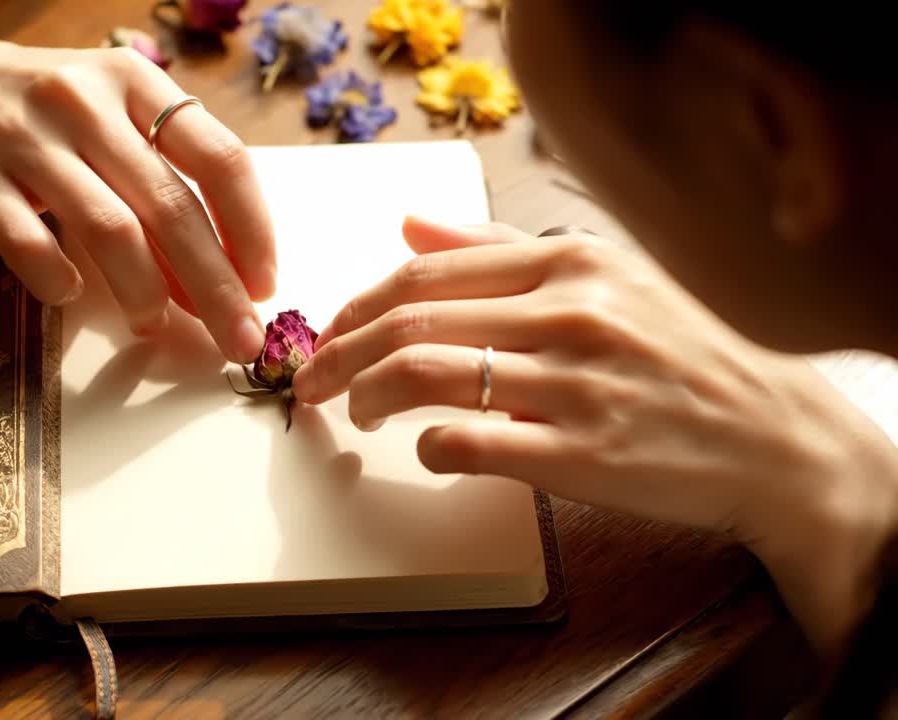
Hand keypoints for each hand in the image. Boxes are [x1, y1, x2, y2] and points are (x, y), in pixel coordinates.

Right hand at [0, 41, 273, 362]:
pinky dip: (56, 279)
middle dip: (216, 284)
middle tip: (239, 339)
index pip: (219, 157)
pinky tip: (70, 298)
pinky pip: (26, 241)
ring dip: (145, 290)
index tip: (266, 285)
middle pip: (170, 206)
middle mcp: (86, 103)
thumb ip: (158, 175)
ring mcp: (26, 138)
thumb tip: (218, 273)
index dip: (252, 229)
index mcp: (134, 83)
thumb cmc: (36, 108)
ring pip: (107, 227)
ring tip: (158, 327)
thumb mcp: (106, 111)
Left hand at [294, 217, 897, 653]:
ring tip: (353, 412)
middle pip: (409, 319)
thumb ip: (504, 248)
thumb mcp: (610, 277)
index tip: (330, 331)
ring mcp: (576, 383)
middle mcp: (571, 310)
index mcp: (570, 262)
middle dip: (339, 353)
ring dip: (366, 394)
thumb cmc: (686, 356)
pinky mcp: (583, 454)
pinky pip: (468, 442)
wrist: (779, 439)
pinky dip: (426, 447)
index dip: (357, 305)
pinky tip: (424, 449)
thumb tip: (410, 224)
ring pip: (424, 373)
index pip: (424, 272)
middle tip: (313, 381)